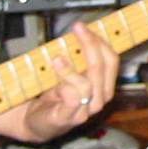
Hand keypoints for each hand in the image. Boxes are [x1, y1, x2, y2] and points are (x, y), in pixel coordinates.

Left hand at [16, 22, 119, 142]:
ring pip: (89, 82)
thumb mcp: (70, 74)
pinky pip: (73, 96)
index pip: (111, 60)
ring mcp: (86, 110)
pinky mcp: (69, 117)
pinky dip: (66, 79)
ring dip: (73, 65)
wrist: (35, 122)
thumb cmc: (55, 96)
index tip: (84, 26)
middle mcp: (99, 98)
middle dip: (91, 44)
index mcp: (104, 85)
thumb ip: (78, 59)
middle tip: (78, 28)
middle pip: (103, 67)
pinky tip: (56, 68)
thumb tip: (80, 32)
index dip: (100, 40)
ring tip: (58, 56)